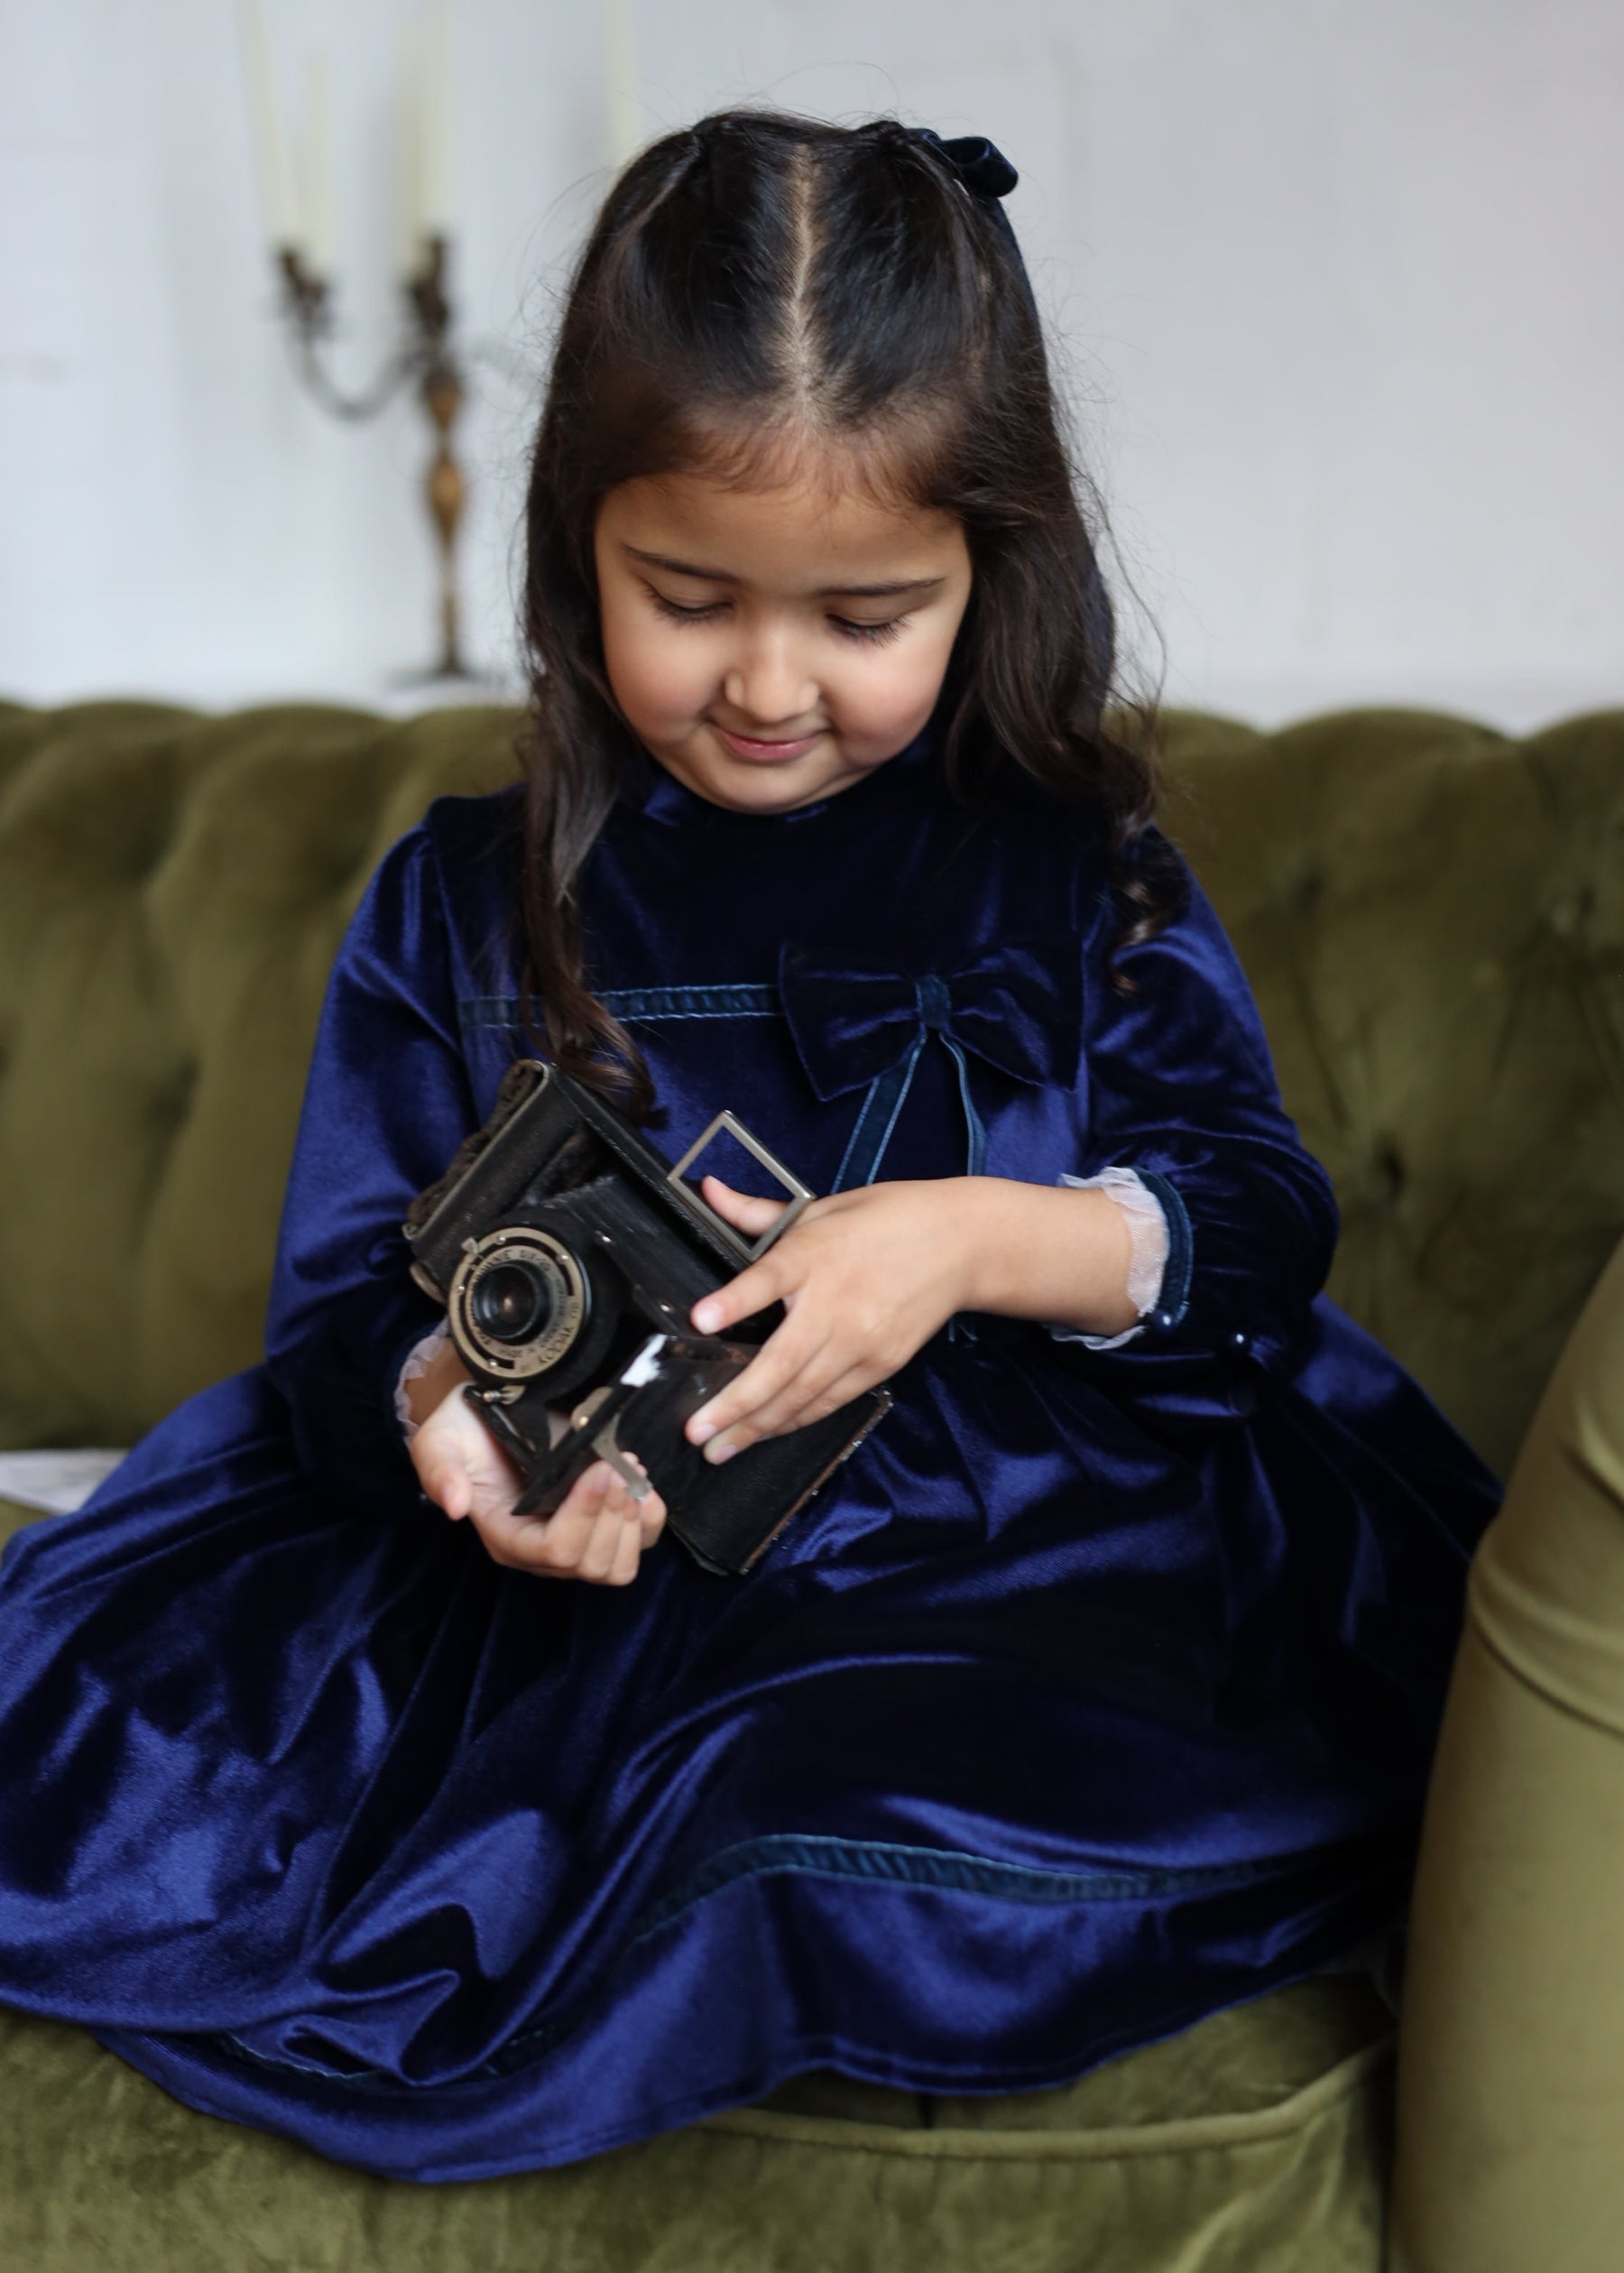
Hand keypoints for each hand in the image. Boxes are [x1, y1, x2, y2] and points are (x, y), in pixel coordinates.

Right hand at [411, 1383, 667, 1583]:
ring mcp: (576, 1540)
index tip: (599, 1468)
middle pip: (590, 1563)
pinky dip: (650, 1519)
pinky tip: (643, 1485)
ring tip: (629, 1472)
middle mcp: (541, 1551)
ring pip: (617, 1566)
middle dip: (612, 1514)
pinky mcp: (603, 1525)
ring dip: (632, 1520)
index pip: (552, 1550)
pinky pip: (639, 1545)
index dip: (583, 1515)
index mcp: (506, 1537)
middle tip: (618, 1464)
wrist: (495, 1407)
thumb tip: (456, 1508)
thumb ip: (441, 1473)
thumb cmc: (466, 1428)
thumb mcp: (439, 1442)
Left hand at [682, 1172, 976, 1462]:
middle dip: (735, 1405)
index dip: (734, 1301)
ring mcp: (861, 1341)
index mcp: (814, 1254)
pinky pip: (831, 1401)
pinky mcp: (881, 1364)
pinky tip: (768, 1433)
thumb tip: (707, 1188)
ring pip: (803, 1395)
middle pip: (780, 1362)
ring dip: (759, 1427)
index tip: (701, 1320)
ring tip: (720, 1449)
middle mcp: (835, 1304)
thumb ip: (758, 1211)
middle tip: (696, 1433)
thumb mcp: (822, 1208)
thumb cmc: (886, 1219)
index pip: (768, 1278)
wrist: (962, 1245)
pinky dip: (797, 1420)